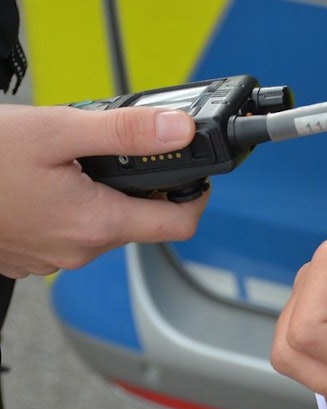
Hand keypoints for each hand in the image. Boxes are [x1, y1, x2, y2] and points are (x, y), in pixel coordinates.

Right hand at [0, 104, 209, 277]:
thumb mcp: (57, 132)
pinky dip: (67, 209)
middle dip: (133, 186)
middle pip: (137, 221)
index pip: (178, 224)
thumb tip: (179, 131)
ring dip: (97, 196)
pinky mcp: (31, 257)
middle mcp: (80, 251)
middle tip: (111, 153)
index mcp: (97, 224)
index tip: (194, 177)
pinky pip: (67, 234)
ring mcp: (54, 258)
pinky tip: (42, 184)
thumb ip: (125, 133)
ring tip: (67, 165)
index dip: (195, 197)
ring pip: (99, 226)